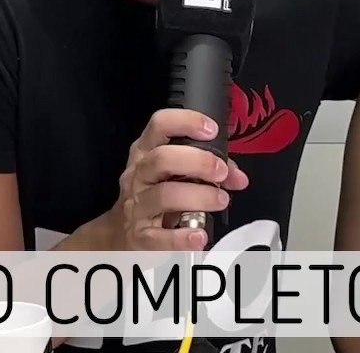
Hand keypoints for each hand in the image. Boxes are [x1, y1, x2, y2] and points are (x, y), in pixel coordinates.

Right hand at [115, 108, 249, 250]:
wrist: (122, 235)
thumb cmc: (155, 195)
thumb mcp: (174, 174)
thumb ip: (208, 170)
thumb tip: (237, 177)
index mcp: (147, 152)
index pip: (159, 125)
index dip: (186, 122)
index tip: (211, 130)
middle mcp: (140, 175)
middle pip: (162, 159)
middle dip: (198, 162)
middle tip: (221, 172)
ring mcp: (138, 206)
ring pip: (165, 195)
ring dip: (199, 196)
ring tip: (220, 200)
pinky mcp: (141, 236)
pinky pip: (160, 237)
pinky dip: (183, 237)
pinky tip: (200, 235)